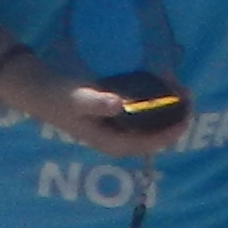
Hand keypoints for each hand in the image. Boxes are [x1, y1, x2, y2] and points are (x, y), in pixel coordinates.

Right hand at [19, 69, 186, 158]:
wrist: (40, 91)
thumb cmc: (59, 98)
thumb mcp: (77, 100)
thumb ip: (98, 103)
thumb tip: (119, 104)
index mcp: (114, 144)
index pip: (154, 143)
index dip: (174, 129)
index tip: (187, 109)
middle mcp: (121, 141)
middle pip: (158, 133)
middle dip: (174, 114)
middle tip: (185, 90)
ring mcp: (121, 130)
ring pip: (154, 123)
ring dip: (167, 106)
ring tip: (176, 84)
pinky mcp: (119, 118)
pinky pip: (145, 114)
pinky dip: (155, 101)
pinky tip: (160, 82)